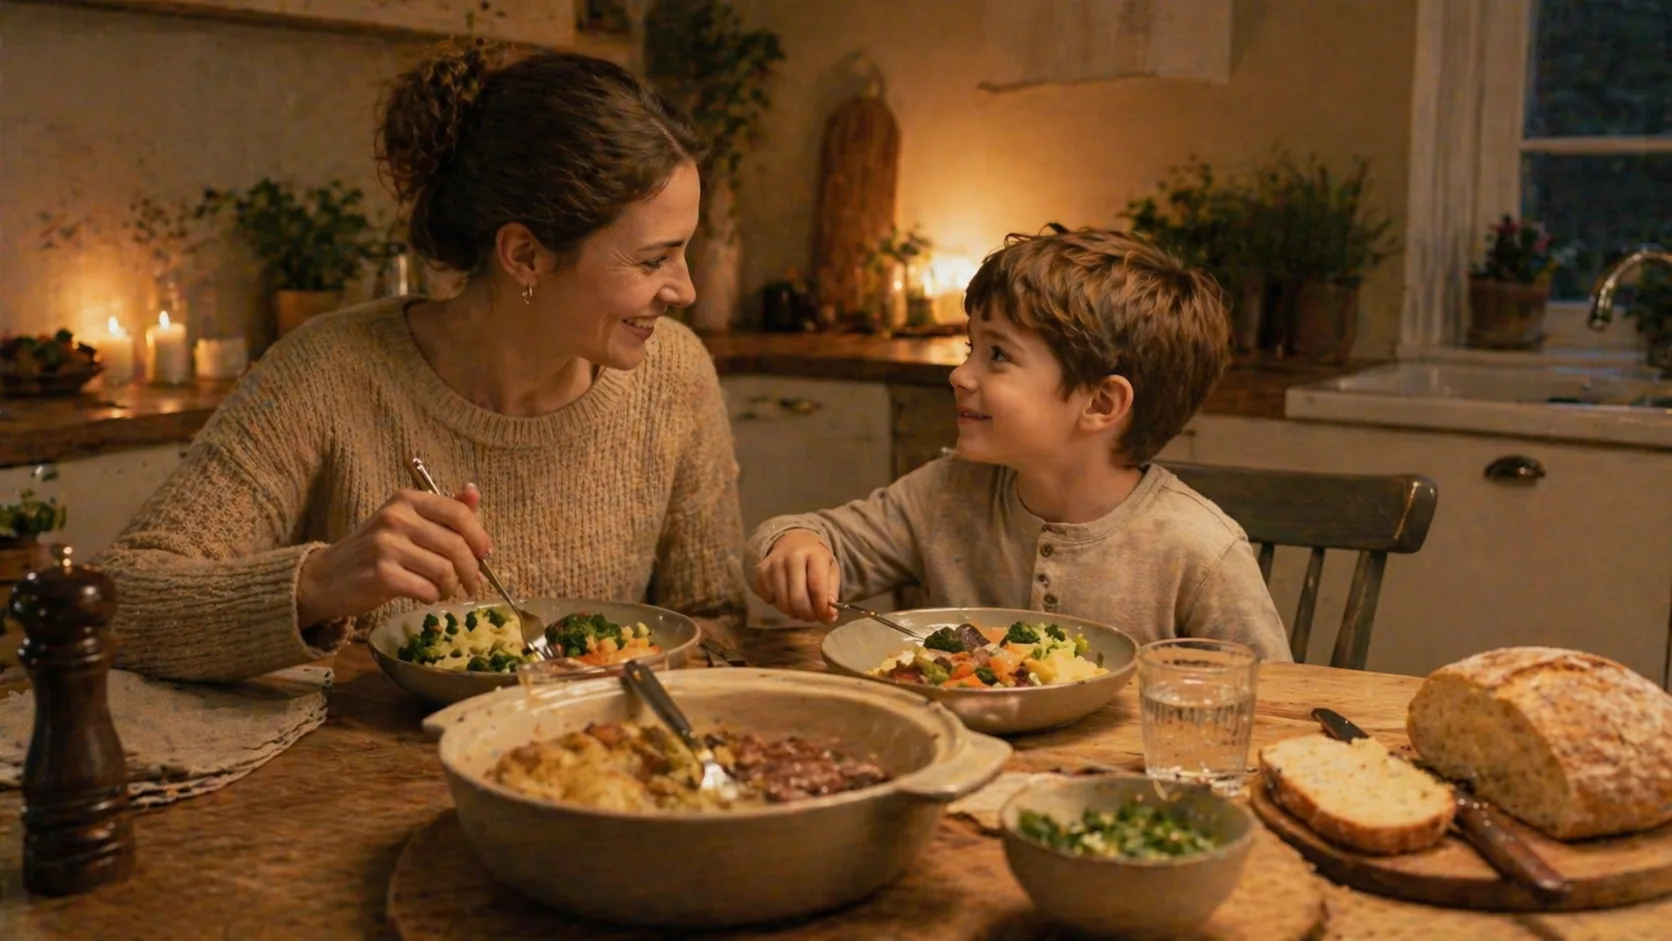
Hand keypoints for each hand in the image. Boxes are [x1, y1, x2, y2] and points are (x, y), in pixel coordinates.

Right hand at [297, 485, 491, 626]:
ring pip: (445, 570)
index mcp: (406, 500)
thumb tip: (474, 492)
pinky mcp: (381, 575)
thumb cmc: (375, 551)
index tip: (484, 555)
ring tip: (446, 590)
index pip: (459, 512)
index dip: (479, 536)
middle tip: (473, 584)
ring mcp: (386, 546)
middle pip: (457, 545)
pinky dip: (434, 597)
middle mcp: (396, 518)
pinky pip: (427, 589)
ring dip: (452, 586)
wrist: (326, 577)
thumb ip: (442, 510)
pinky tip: (428, 596)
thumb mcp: (407, 523)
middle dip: (472, 570)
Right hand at [753, 529, 838, 622]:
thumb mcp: (831, 570)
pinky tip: (785, 595)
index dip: (821, 608)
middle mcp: (792, 557)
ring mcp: (774, 563)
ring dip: (792, 612)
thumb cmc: (816, 560)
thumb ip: (831, 593)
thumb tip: (829, 615)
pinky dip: (777, 604)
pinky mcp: (761, 571)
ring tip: (800, 607)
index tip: (826, 618)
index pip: (817, 587)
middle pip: (797, 599)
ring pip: (782, 603)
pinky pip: (768, 599)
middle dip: (807, 615)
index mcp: (814, 555)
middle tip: (812, 617)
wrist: (794, 542)